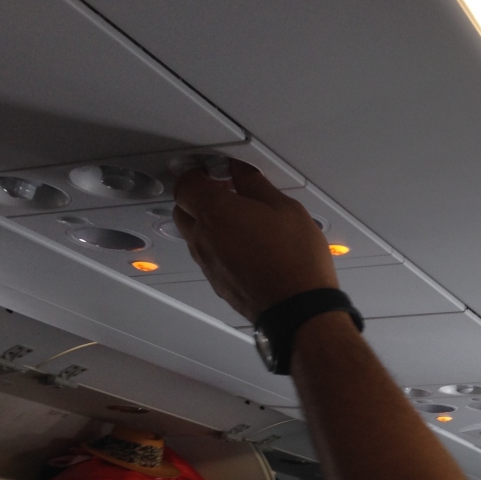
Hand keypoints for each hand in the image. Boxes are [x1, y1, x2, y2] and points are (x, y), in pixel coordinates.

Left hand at [171, 160, 338, 322]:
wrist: (299, 309)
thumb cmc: (296, 262)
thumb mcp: (285, 208)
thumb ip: (255, 184)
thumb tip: (241, 172)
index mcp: (216, 213)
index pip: (186, 184)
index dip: (197, 173)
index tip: (212, 170)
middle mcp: (204, 239)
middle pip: (182, 210)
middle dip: (197, 198)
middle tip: (222, 193)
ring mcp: (209, 264)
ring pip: (193, 236)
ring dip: (206, 224)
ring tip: (237, 220)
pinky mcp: (218, 283)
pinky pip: (207, 257)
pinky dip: (217, 247)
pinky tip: (243, 246)